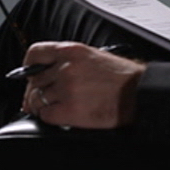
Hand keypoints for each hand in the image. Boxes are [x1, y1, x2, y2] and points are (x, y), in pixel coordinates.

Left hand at [18, 41, 144, 128]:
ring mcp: (67, 89)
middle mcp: (66, 68)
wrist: (140, 93)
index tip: (29, 75)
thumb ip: (69, 61)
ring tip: (52, 108)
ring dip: (42, 106)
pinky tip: (61, 116)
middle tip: (40, 99)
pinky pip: (46, 115)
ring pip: (37, 99)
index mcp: (71, 51)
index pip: (35, 53)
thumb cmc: (123, 77)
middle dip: (35, 92)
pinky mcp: (71, 110)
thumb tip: (48, 73)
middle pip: (34, 80)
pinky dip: (50, 118)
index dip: (28, 67)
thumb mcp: (94, 56)